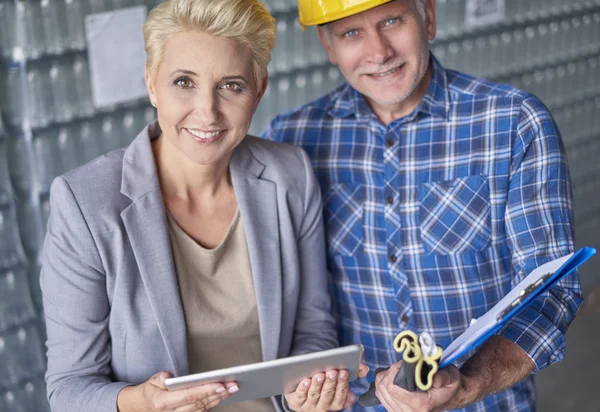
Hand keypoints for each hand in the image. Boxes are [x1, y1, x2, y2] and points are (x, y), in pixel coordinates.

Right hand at [117, 371, 237, 411]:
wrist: (143, 406)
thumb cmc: (151, 390)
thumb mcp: (153, 380)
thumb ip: (162, 378)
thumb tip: (172, 378)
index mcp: (162, 402)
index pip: (189, 395)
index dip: (206, 390)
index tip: (221, 384)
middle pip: (199, 403)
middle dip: (218, 394)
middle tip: (234, 385)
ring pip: (203, 409)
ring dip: (219, 399)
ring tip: (233, 389)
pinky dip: (213, 404)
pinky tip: (223, 396)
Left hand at [285, 363, 368, 410]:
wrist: (302, 382)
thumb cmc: (324, 378)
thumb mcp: (337, 374)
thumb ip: (353, 370)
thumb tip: (363, 368)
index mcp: (335, 402)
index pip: (341, 395)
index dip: (342, 384)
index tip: (343, 371)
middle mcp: (323, 406)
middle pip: (328, 395)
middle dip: (331, 383)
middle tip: (332, 371)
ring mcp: (309, 405)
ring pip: (314, 395)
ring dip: (318, 385)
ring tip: (320, 374)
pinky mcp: (296, 402)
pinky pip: (300, 396)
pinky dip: (303, 388)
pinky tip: (306, 380)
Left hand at [374, 361, 462, 411]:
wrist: (452, 395)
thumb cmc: (450, 384)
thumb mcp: (451, 376)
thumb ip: (442, 377)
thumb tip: (434, 379)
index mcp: (422, 405)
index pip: (394, 389)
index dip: (394, 372)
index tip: (402, 363)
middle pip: (385, 390)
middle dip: (389, 373)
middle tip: (399, 365)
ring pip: (380, 392)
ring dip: (385, 378)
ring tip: (396, 371)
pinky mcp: (397, 411)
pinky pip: (380, 397)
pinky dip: (382, 385)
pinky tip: (391, 378)